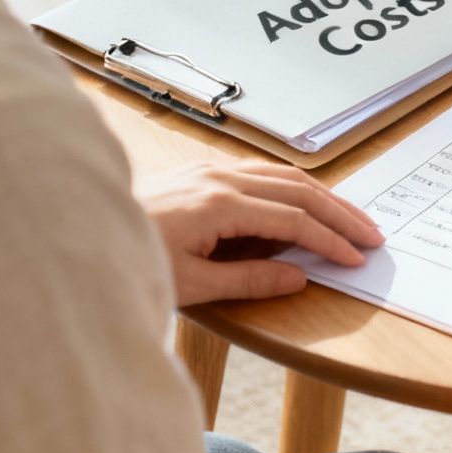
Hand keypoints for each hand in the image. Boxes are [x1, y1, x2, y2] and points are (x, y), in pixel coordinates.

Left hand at [136, 160, 383, 306]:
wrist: (79, 232)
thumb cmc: (128, 260)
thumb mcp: (190, 284)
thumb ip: (248, 279)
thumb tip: (298, 277)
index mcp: (219, 204)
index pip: (293, 219)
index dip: (329, 240)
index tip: (356, 257)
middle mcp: (219, 177)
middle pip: (298, 189)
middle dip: (340, 212)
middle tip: (372, 234)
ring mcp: (209, 168)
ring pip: (282, 174)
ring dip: (321, 195)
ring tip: (350, 217)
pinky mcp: (200, 169)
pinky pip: (260, 170)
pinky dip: (292, 185)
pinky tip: (304, 199)